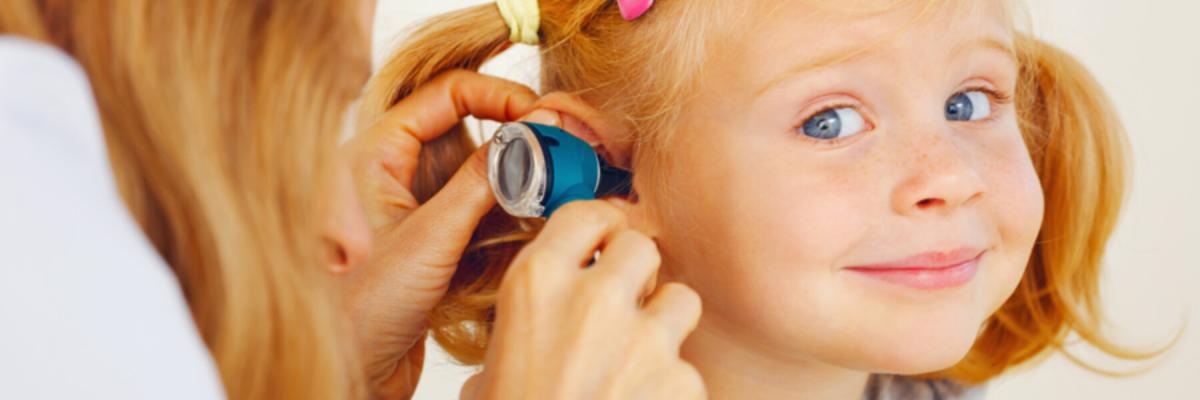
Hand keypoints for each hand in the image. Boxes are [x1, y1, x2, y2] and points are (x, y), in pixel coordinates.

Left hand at [339, 70, 537, 398]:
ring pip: (480, 169)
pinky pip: (481, 207)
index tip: (539, 114)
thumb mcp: (428, 239)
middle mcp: (396, 172)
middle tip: (562, 143)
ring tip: (561, 179)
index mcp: (375, 154)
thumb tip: (528, 138)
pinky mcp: (434, 238)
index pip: (446, 93)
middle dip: (518, 132)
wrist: (352, 369)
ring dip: (521, 173)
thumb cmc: (361, 310)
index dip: (498, 94)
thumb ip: (480, 184)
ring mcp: (416, 205)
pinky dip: (513, 207)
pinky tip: (541, 215)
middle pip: (469, 127)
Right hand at [461, 200, 706, 399]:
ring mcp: (642, 339)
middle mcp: (593, 299)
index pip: (587, 214)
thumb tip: (519, 345)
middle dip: (638, 272)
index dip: (601, 226)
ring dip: (665, 325)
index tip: (604, 240)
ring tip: (639, 361)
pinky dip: (671, 391)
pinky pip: (688, 370)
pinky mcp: (679, 381)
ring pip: (681, 300)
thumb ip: (518, 337)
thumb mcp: (490, 374)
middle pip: (641, 246)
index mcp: (536, 286)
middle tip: (626, 301)